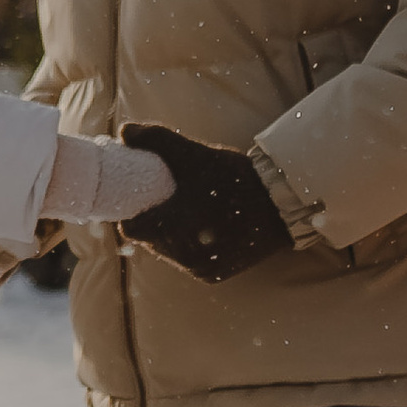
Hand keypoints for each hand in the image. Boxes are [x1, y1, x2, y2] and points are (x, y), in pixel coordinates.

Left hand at [117, 126, 293, 282]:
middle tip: (162, 200)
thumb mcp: (196, 154)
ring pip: (167, 252)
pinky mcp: (213, 275)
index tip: (139, 196)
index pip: (132, 229)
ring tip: (181, 211)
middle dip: (152, 221)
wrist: (281, 205)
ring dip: (168, 234)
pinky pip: (187, 260)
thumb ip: (158, 140)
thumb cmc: (235, 178)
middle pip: (150, 240)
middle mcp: (185, 256)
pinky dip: (187, 245)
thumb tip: (125, 131)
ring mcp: (200, 268)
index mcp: (175, 228)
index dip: (131, 212)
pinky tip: (196, 226)